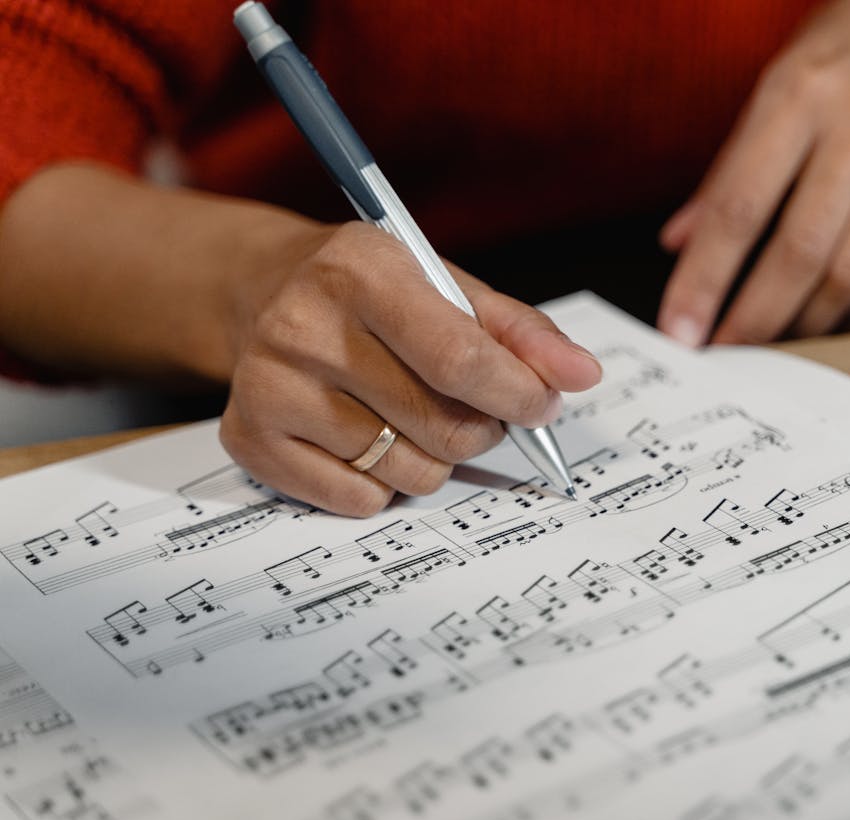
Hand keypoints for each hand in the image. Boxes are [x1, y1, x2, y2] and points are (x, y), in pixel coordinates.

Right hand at [219, 222, 601, 516]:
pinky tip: (365, 436)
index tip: (541, 405)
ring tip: (410, 414)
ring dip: (433, 457)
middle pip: (442, 427)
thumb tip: (582, 375)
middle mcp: (303, 327)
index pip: (459, 359)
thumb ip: (520, 332)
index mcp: (361, 272)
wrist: (262, 291)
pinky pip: (360, 500)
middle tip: (474, 409)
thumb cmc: (373, 292)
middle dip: (482, 429)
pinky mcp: (249, 440)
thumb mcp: (447, 285)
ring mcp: (269, 388)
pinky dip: (382, 482)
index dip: (518, 395)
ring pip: (408, 472)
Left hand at [657, 0, 849, 343]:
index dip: (705, 279)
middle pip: (801, 250)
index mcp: (798, 95)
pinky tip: (842, 319)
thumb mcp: (772, 89)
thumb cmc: (843, 52)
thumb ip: (728, 172)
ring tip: (781, 340)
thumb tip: (680, 244)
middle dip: (757, 317)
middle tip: (730, 349)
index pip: (739, 208)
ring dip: (810, 322)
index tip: (682, 328)